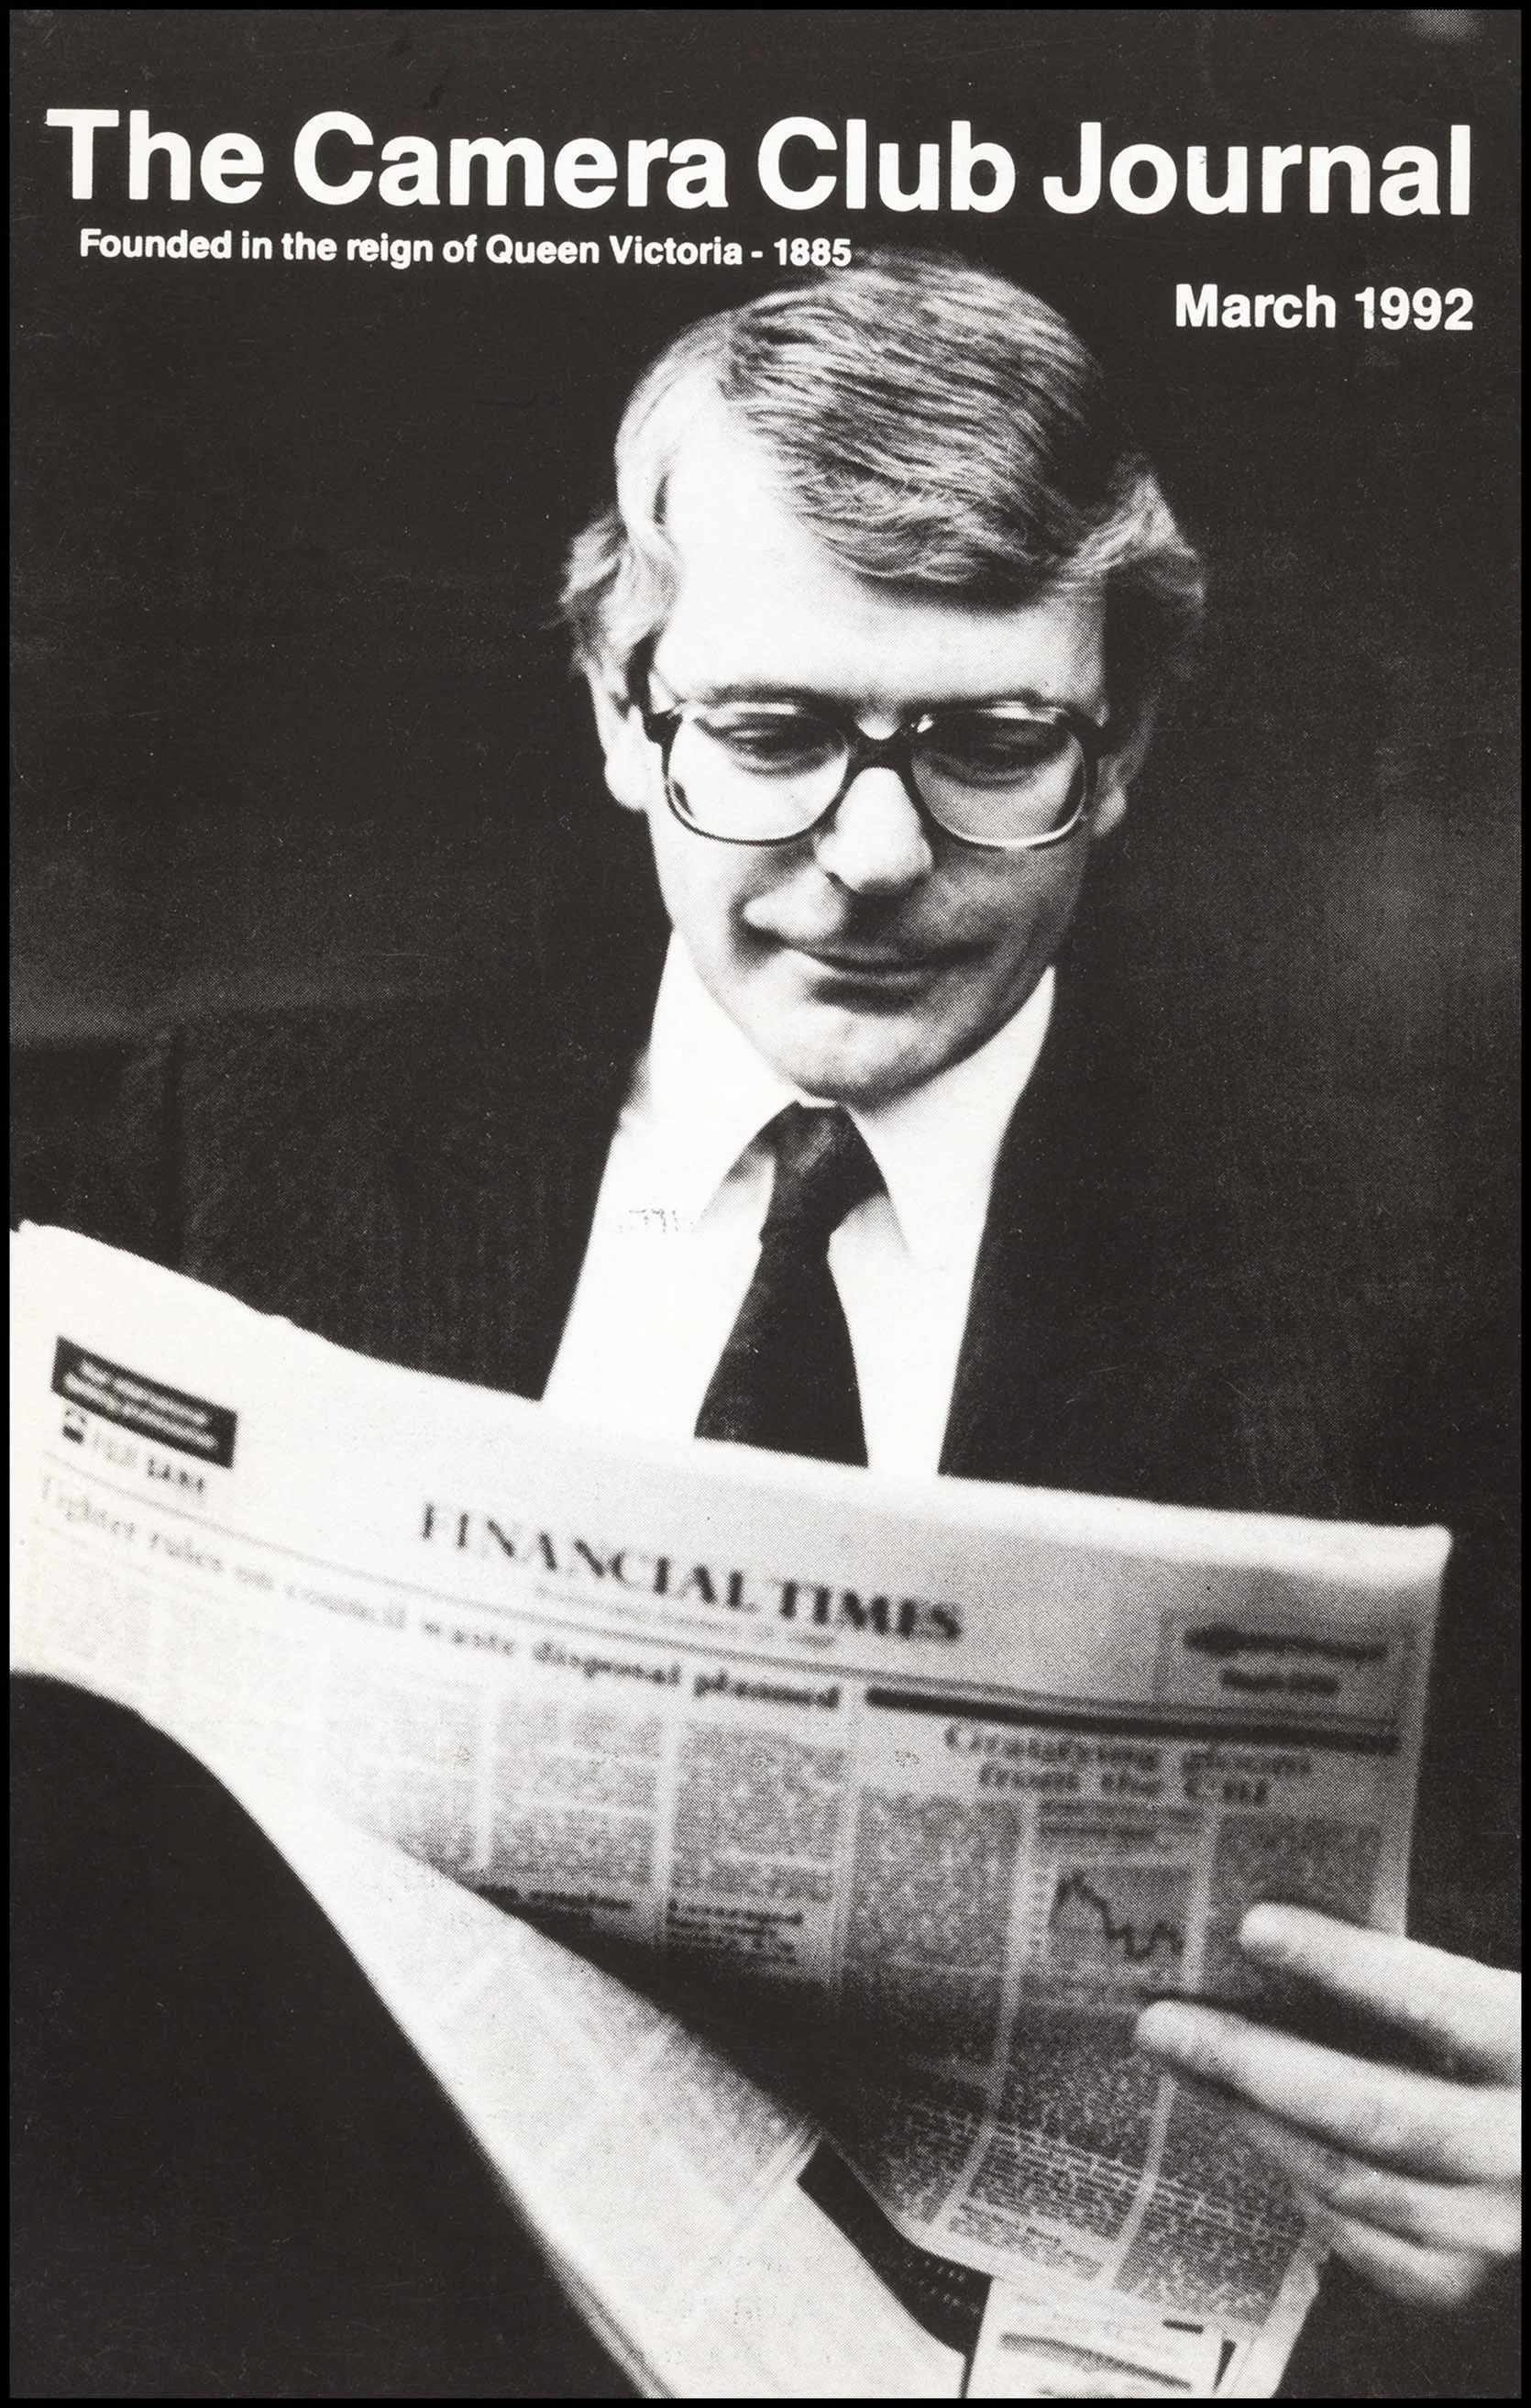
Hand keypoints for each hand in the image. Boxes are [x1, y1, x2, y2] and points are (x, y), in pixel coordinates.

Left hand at [1135, 1905, 1519, 2306]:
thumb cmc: (1505, 2058)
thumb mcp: (1486, 2007)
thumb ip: (1409, 1982)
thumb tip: (1268, 1937)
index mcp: (1525, 2042)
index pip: (1427, 1997)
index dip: (1338, 1960)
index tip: (1253, 1926)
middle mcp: (1517, 2144)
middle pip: (1365, 2107)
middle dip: (1248, 2060)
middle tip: (1162, 2023)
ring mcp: (1492, 2224)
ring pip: (1347, 2177)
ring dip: (1252, 2120)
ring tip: (1187, 2071)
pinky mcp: (1463, 2278)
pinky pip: (1359, 2239)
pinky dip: (1302, 2189)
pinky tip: (1262, 2140)